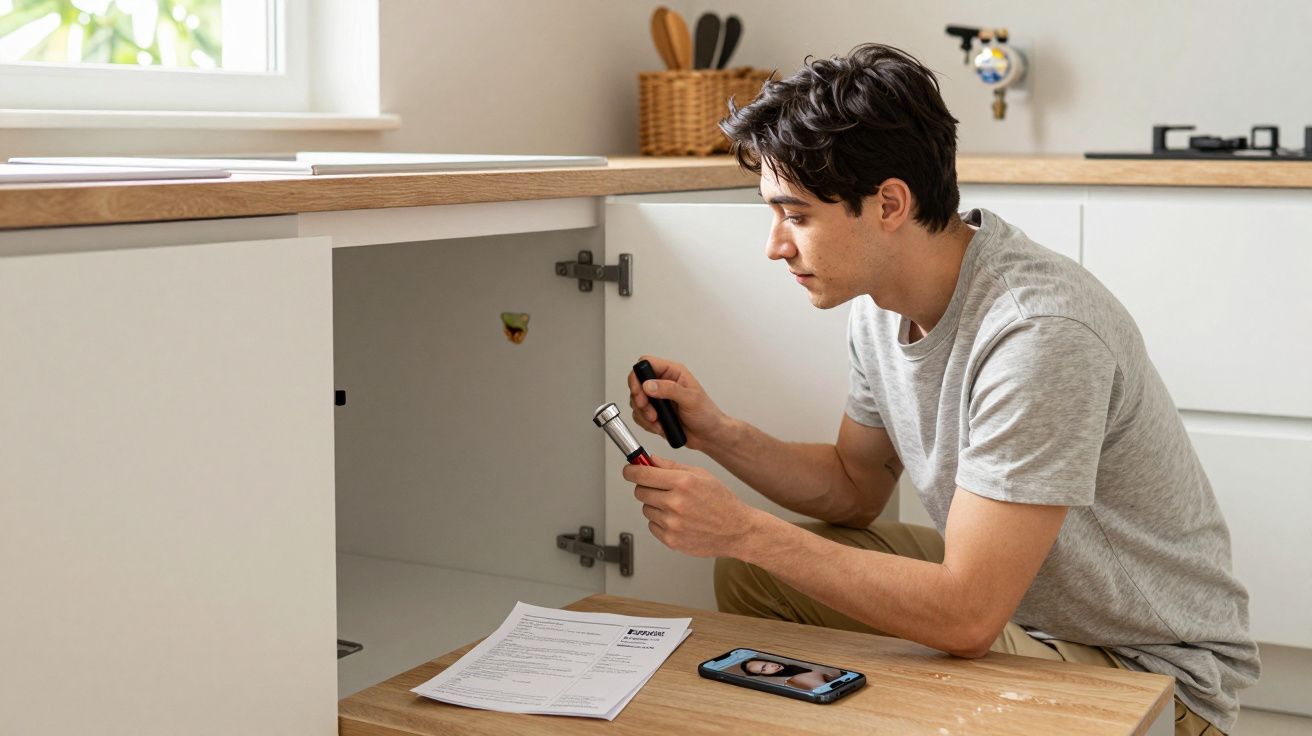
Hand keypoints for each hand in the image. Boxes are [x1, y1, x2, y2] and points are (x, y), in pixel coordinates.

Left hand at [622, 455, 762, 557]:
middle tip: (661, 489)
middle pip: (640, 491)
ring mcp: (672, 523)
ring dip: (656, 506)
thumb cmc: (721, 502)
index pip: (642, 474)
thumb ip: (671, 466)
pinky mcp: (671, 540)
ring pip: (646, 509)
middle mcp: (675, 503)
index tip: (629, 471)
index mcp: (683, 482)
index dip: (631, 471)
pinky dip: (660, 522)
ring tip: (677, 507)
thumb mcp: (700, 474)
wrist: (736, 530)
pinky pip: (652, 526)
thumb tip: (650, 460)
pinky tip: (678, 520)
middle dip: (647, 487)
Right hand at [627, 356, 727, 451]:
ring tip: (657, 420)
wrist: (709, 436)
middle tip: (647, 408)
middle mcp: (663, 383)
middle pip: (637, 383)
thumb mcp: (691, 399)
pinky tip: (659, 425)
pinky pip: (639, 415)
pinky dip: (645, 423)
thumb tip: (649, 385)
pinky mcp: (655, 412)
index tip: (641, 391)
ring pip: (636, 401)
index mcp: (673, 373)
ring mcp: (658, 399)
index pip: (647, 363)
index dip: (638, 375)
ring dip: (643, 413)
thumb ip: (669, 390)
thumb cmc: (707, 415)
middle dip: (639, 398)